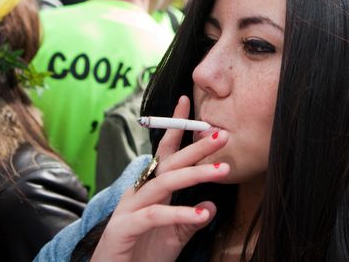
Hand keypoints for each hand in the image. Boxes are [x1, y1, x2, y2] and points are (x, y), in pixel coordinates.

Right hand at [92, 96, 228, 261]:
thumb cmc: (140, 256)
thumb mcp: (173, 236)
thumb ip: (190, 221)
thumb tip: (211, 205)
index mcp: (150, 190)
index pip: (165, 153)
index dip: (177, 128)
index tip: (188, 102)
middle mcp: (139, 193)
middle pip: (169, 162)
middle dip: (196, 146)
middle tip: (222, 134)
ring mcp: (130, 209)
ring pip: (165, 183)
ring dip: (195, 174)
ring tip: (223, 169)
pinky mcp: (125, 228)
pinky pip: (156, 215)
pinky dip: (180, 213)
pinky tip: (202, 214)